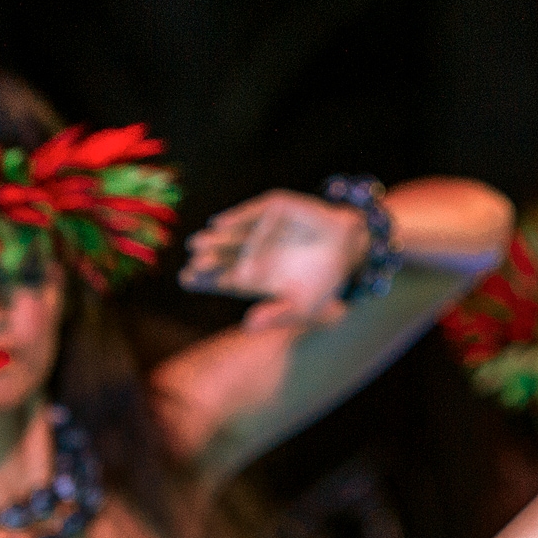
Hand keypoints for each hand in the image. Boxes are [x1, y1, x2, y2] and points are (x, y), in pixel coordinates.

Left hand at [180, 190, 368, 328]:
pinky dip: (237, 217)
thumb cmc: (322, 284)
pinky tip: (218, 224)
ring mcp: (264, 231)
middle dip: (206, 260)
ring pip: (232, 235)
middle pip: (222, 256)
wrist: (351, 251)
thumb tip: (247, 327)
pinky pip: (253, 212)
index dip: (203, 279)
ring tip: (196, 244)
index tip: (186, 279)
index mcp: (254, 277)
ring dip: (215, 239)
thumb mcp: (301, 307)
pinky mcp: (277, 210)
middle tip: (192, 265)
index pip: (221, 278)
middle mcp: (253, 252)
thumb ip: (275, 316)